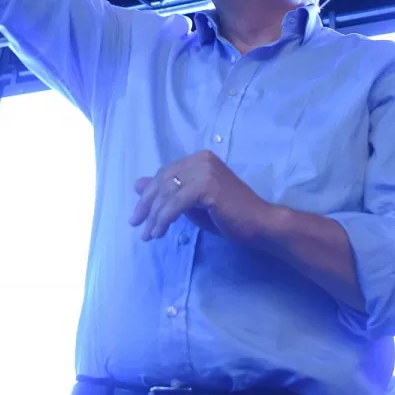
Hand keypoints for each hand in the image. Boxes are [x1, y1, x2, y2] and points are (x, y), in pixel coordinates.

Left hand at [129, 150, 281, 242]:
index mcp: (198, 159)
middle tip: (135, 224)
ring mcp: (204, 170)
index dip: (149, 194)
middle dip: (146, 205)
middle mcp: (200, 159)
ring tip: (148, 235)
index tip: (138, 215)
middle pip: (163, 181)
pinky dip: (164, 219)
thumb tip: (137, 185)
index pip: (165, 174)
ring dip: (154, 217)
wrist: (259, 224)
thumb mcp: (191, 203)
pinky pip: (176, 204)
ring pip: (167, 194)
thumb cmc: (228, 216)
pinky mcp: (207, 185)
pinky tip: (159, 232)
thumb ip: (168, 193)